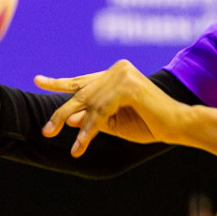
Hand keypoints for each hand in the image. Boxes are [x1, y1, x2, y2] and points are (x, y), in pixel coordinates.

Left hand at [36, 60, 189, 156]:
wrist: (178, 127)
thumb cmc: (150, 125)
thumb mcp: (114, 123)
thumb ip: (93, 117)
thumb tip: (69, 118)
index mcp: (116, 74)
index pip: (82, 80)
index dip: (59, 83)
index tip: (38, 80)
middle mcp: (118, 69)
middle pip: (82, 93)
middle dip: (62, 113)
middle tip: (47, 131)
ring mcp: (124, 75)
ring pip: (90, 104)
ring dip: (78, 128)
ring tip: (70, 146)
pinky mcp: (129, 86)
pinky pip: (101, 110)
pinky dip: (90, 129)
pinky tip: (82, 144)